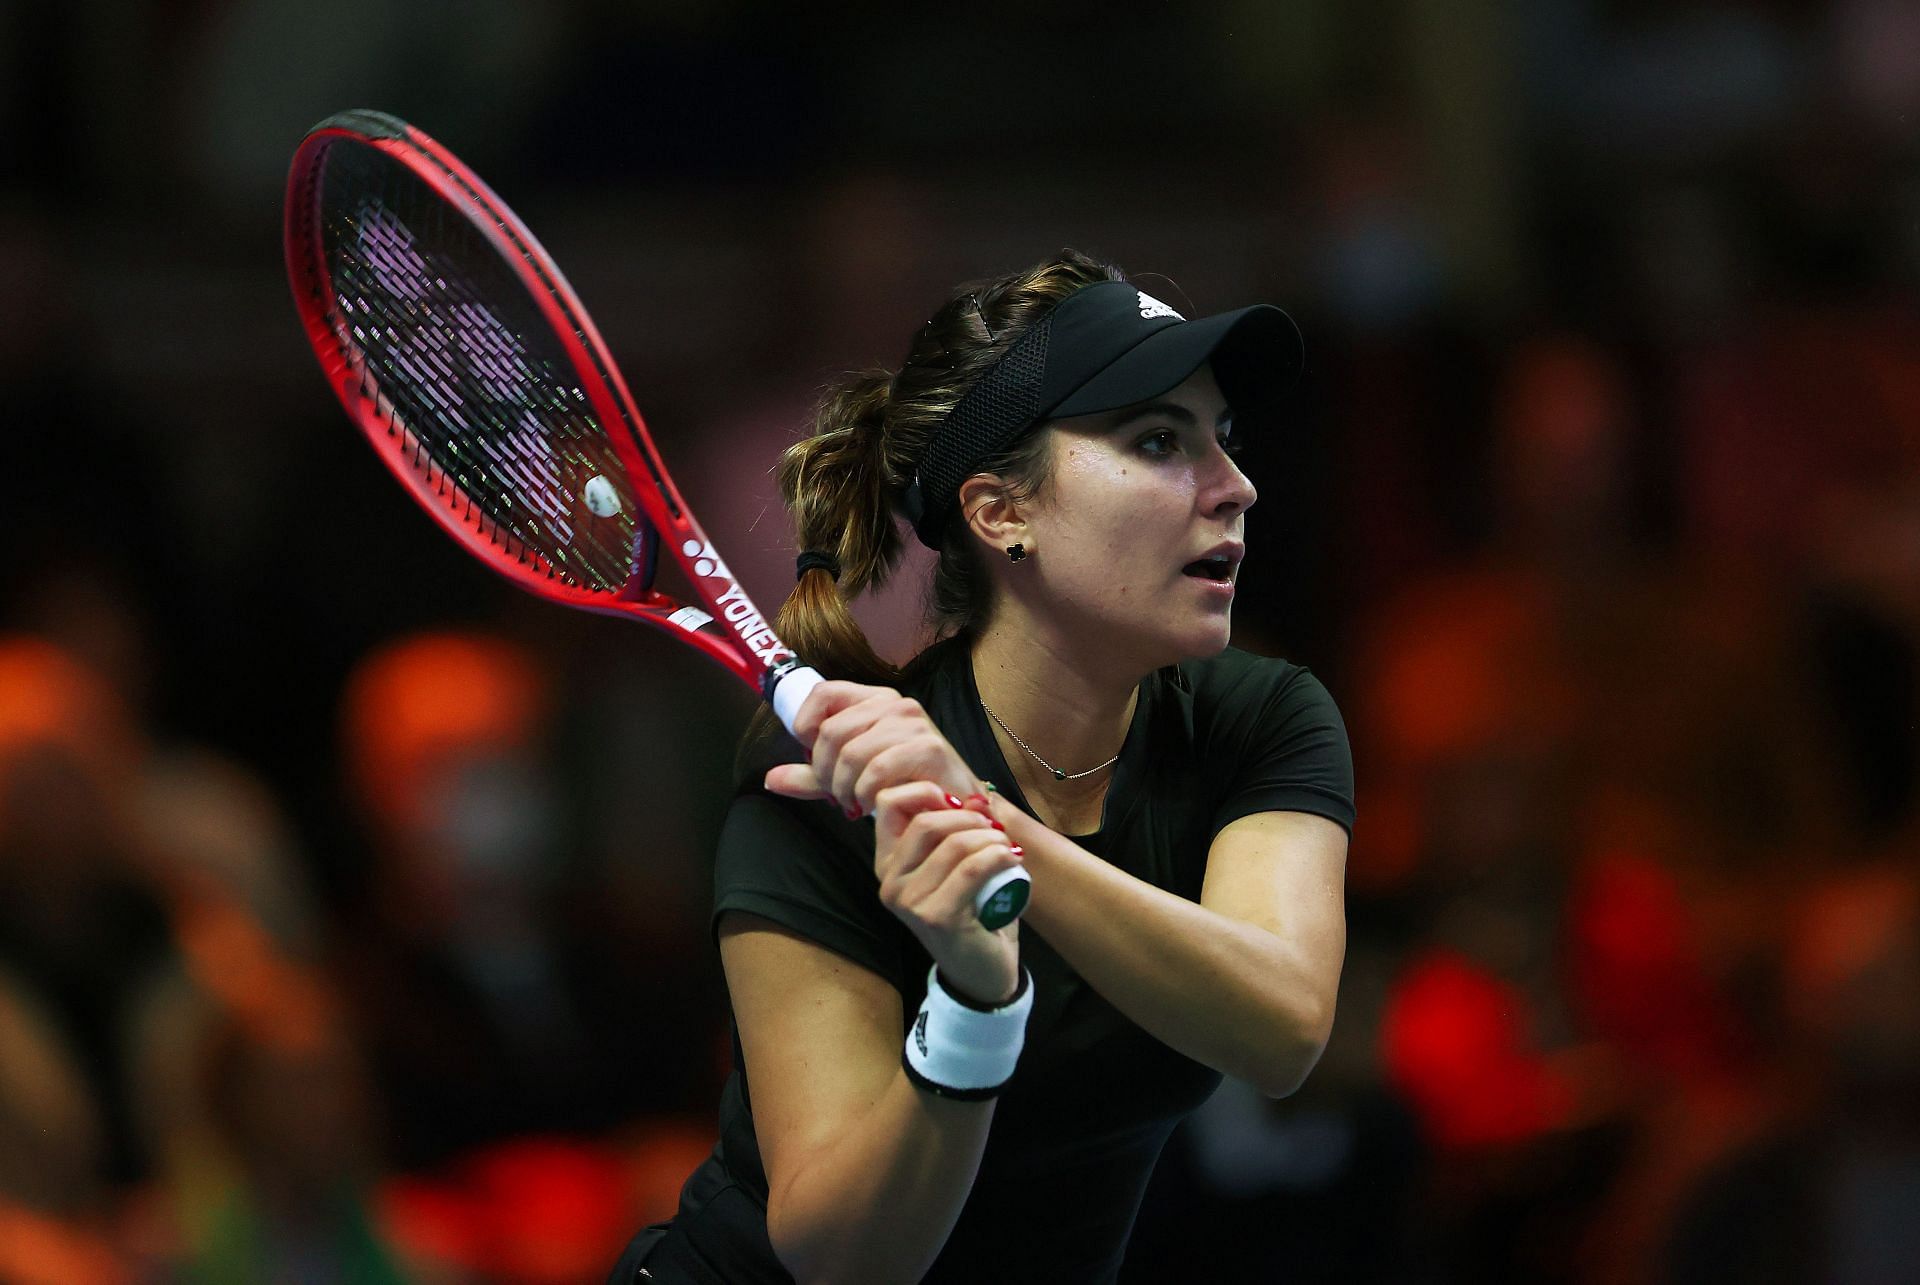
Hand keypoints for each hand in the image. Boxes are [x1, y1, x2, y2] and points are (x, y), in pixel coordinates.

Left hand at [764, 681, 976, 817]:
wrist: (956, 807)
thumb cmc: (904, 786)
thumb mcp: (851, 777)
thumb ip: (812, 776)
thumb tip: (770, 780)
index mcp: (875, 699)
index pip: (823, 692)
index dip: (805, 725)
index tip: (811, 756)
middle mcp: (895, 703)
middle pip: (831, 731)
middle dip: (823, 772)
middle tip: (835, 795)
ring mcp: (913, 723)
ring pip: (850, 753)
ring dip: (843, 788)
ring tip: (853, 803)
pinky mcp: (928, 747)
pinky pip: (876, 770)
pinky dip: (865, 794)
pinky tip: (871, 805)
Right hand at [872, 781, 1021, 1003]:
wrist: (982, 971)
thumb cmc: (971, 913)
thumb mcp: (956, 866)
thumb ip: (956, 831)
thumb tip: (975, 797)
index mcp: (887, 863)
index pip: (888, 802)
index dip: (926, 791)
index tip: (960, 804)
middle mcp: (889, 882)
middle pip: (926, 821)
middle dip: (969, 818)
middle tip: (994, 830)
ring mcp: (909, 901)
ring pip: (954, 844)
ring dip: (991, 838)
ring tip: (1007, 847)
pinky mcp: (936, 916)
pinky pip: (973, 868)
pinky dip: (999, 856)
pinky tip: (1013, 858)